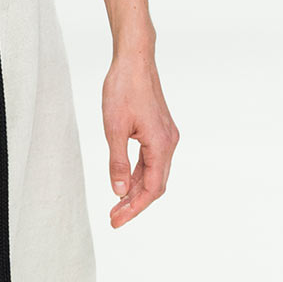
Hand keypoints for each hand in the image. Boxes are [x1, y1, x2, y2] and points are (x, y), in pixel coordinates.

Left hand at [102, 50, 178, 226]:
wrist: (134, 60)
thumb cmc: (123, 89)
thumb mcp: (114, 129)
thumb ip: (117, 163)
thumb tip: (118, 192)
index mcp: (160, 145)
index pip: (151, 189)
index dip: (134, 208)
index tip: (116, 221)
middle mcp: (169, 143)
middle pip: (155, 185)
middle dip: (135, 204)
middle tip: (114, 218)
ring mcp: (166, 136)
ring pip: (153, 173)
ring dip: (135, 190)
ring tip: (116, 205)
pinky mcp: (159, 130)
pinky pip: (150, 160)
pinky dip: (137, 173)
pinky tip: (124, 182)